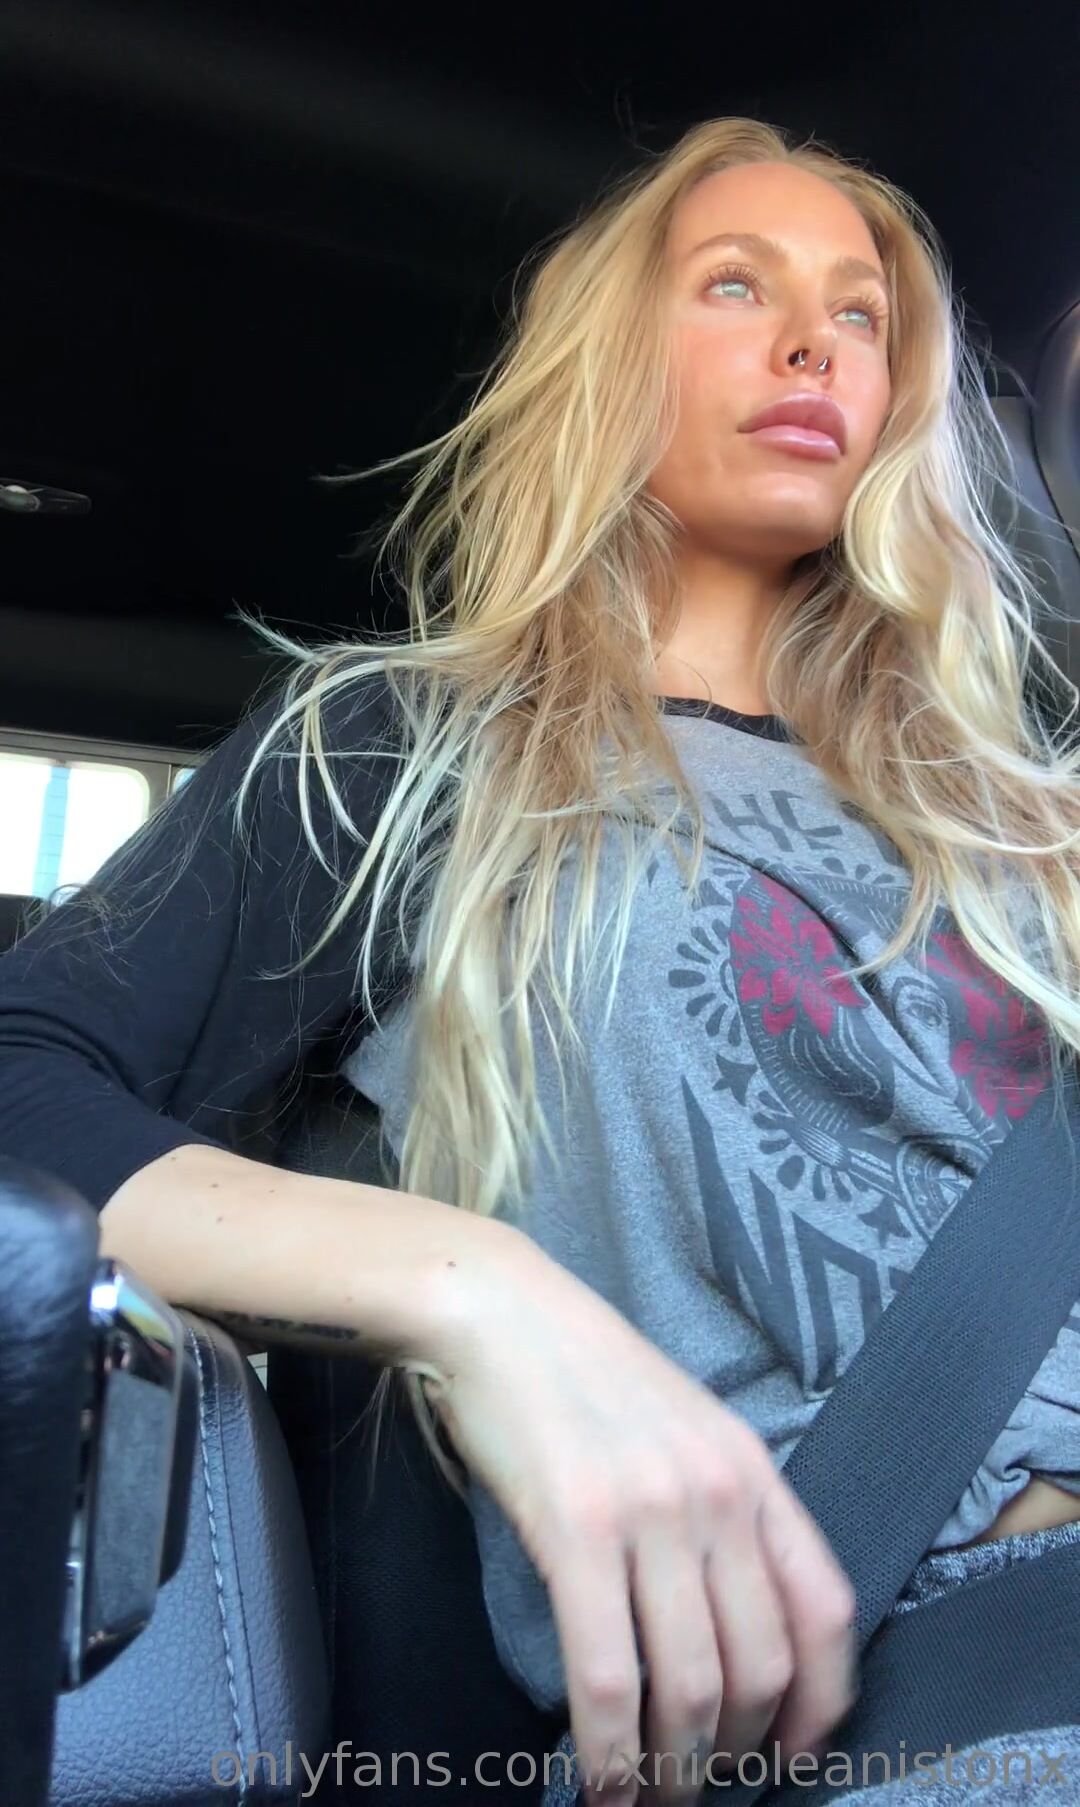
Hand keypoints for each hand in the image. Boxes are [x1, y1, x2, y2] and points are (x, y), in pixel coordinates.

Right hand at [422, 1229, 857, 1804]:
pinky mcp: (578, 1531)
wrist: (501, 1312)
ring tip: (653, 1803)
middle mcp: (719, 1495)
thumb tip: (728, 1622)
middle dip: (736, 1754)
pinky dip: (610, 1752)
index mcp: (752, 1470)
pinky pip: (608, 1675)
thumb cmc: (584, 1374)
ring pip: (691, 1686)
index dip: (822, 1702)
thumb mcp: (686, 1427)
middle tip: (702, 1788)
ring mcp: (652, 1513)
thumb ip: (720, 1509)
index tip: (798, 1756)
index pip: (826, 1607)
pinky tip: (601, 1784)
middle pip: (760, 1664)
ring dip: (675, 1772)